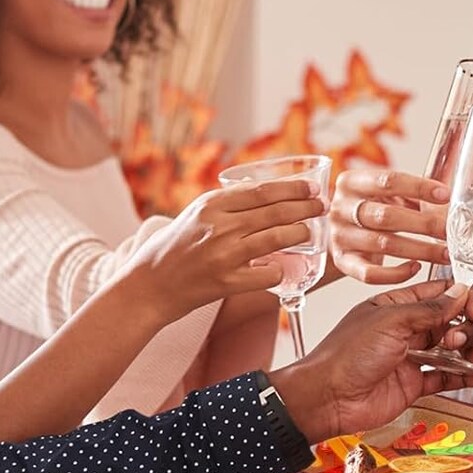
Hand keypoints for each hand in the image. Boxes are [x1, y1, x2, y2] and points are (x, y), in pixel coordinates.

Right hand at [125, 180, 322, 315]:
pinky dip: (282, 270)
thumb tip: (266, 193)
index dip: (292, 189)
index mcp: (212, 204)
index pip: (262, 191)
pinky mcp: (226, 282)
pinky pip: (268, 274)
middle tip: (322, 207)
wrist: (150, 284)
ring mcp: (223, 254)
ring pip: (276, 238)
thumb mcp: (197, 214)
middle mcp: (218, 225)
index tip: (311, 188)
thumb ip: (228, 204)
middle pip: (274, 211)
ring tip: (310, 233)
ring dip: (300, 234)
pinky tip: (287, 268)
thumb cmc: (176, 248)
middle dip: (305, 208)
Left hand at [271, 279, 472, 440]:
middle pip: (449, 323)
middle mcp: (404, 331)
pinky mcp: (413, 384)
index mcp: (395, 307)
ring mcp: (410, 358)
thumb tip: (459, 293)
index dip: (460, 298)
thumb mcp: (391, 321)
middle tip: (458, 339)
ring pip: (451, 351)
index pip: (437, 294)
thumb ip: (430, 309)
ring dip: (470, 353)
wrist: (328, 398)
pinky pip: (446, 377)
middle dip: (464, 329)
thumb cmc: (345, 355)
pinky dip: (466, 376)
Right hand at [329, 165, 449, 282]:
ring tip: (445, 253)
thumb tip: (449, 208)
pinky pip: (370, 273)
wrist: (342, 231)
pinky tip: (416, 267)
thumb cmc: (370, 209)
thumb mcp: (387, 193)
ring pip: (383, 244)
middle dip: (424, 224)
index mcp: (352, 182)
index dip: (419, 187)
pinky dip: (396, 273)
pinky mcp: (343, 262)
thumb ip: (412, 195)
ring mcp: (340, 237)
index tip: (445, 195)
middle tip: (450, 231)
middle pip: (386, 216)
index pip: (388, 180)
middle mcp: (342, 208)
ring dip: (420, 250)